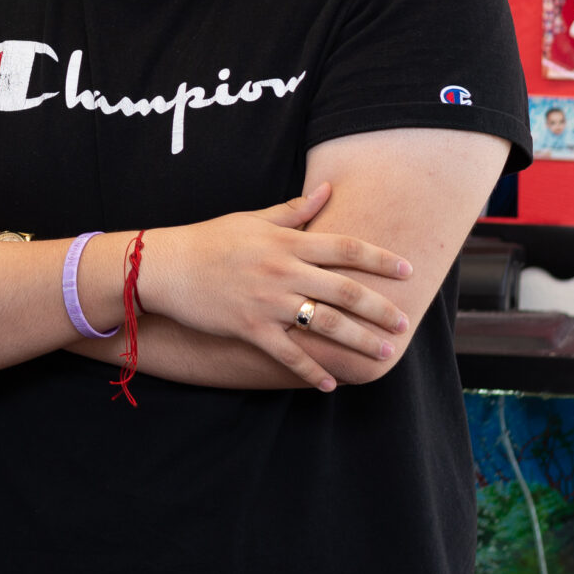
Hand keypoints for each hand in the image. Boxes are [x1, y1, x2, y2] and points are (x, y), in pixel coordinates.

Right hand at [135, 184, 412, 390]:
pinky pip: (288, 354)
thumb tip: (327, 190)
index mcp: (286, 242)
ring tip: (384, 353)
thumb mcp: (252, 219)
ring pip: (325, 324)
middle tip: (404, 323)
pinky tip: (330, 383)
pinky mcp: (250, 328)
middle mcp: (283, 271)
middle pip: (345, 290)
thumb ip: (294, 211)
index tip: (408, 271)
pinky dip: (311, 371)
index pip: (345, 248)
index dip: (380, 260)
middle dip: (380, 308)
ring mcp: (268, 302)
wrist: (165, 266)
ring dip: (359, 341)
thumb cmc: (209, 240)